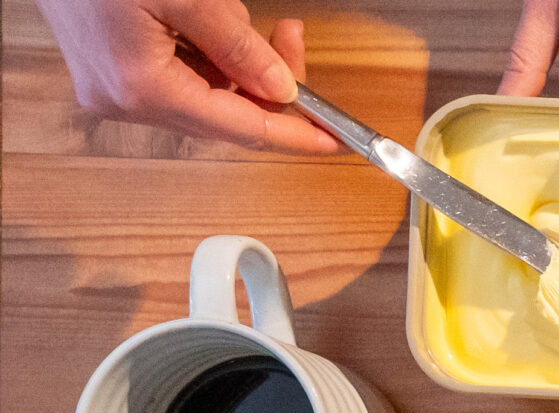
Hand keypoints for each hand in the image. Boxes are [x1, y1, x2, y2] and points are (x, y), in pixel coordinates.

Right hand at [36, 0, 336, 154]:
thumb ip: (237, 44)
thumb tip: (282, 89)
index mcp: (141, 87)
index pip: (239, 127)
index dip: (293, 133)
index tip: (333, 139)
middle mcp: (124, 101)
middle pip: (225, 114)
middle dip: (266, 80)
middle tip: (290, 37)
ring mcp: (113, 90)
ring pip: (206, 95)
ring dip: (237, 61)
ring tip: (237, 12)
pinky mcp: (111, 73)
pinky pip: (181, 78)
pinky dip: (209, 55)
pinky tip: (213, 20)